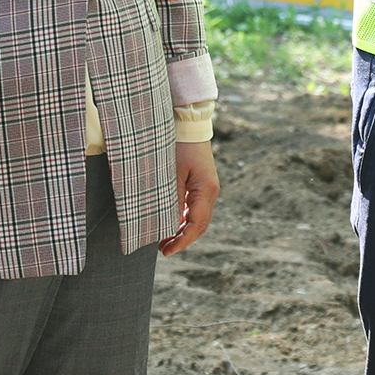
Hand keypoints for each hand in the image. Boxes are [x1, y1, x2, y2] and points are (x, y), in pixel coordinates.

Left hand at [161, 140, 220, 254]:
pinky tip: (171, 222)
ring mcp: (207, 188)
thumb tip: (168, 224)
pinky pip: (195, 207)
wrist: (188, 123)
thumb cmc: (179, 145)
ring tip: (165, 239)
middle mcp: (211, 192)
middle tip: (163, 250)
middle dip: (182, 239)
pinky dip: (184, 219)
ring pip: (198, 218)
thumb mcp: (172, 173)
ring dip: (183, 230)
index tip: (167, 251)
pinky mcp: (201, 183)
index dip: (182, 241)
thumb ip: (172, 199)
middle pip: (199, 225)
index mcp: (206, 191)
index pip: (196, 225)